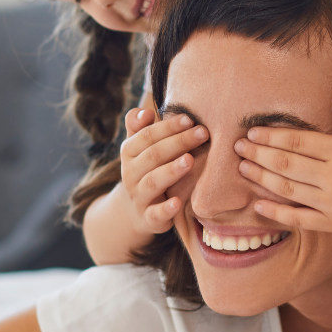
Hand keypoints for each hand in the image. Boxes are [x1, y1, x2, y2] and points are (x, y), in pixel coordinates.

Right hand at [118, 105, 206, 234]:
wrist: (136, 210)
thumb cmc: (147, 169)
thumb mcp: (140, 148)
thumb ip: (140, 127)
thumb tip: (144, 112)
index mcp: (129, 152)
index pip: (147, 136)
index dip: (168, 127)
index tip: (190, 119)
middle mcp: (130, 173)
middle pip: (153, 155)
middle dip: (179, 142)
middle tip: (202, 133)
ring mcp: (138, 196)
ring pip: (153, 182)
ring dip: (172, 170)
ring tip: (191, 160)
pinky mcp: (148, 218)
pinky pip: (155, 214)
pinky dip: (166, 209)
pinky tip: (177, 202)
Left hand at [234, 80, 331, 233]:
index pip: (297, 142)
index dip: (271, 137)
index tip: (251, 133)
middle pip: (286, 165)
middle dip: (258, 155)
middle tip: (237, 148)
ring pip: (288, 190)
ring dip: (261, 179)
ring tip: (242, 169)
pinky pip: (299, 219)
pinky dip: (276, 213)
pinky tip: (258, 204)